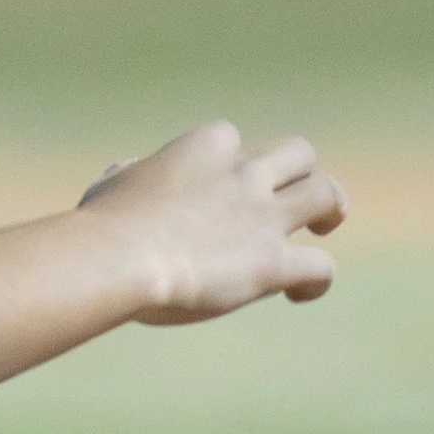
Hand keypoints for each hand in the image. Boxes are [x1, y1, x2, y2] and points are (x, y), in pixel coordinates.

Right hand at [80, 121, 345, 323]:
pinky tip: (300, 293)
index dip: (228, 164)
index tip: (212, 191)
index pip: (230, 140)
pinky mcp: (273, 263)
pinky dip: (317, 280)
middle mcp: (243, 174)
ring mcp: (263, 217)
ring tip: (321, 230)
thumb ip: (130, 177)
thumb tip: (126, 173)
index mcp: (203, 147)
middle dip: (300, 173)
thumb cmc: (102, 225)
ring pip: (326, 195)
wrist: (118, 258)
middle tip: (292, 200)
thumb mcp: (111, 186)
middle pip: (299, 153)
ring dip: (331, 209)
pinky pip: (321, 267)